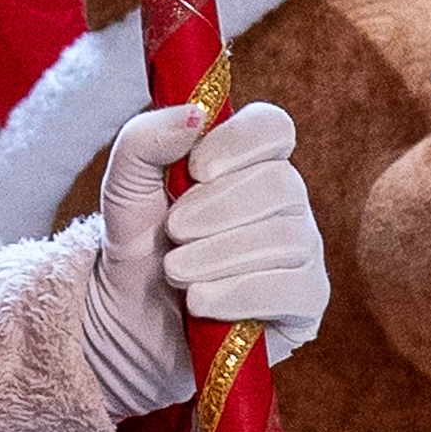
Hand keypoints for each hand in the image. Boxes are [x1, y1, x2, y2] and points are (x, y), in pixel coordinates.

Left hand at [79, 100, 327, 419]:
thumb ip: (146, 138)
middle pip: (281, 185)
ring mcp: (303, 250)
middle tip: (173, 232)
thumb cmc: (139, 241)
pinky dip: (238, 294)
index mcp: (249, 160)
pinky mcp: (306, 302)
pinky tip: (201, 302)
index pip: (273, 127)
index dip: (238, 143)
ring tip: (175, 273)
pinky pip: (293, 289)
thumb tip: (196, 114)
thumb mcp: (124, 184)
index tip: (194, 169)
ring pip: (285, 239)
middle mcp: (286, 200)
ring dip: (217, 256)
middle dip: (215, 210)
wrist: (132, 317)